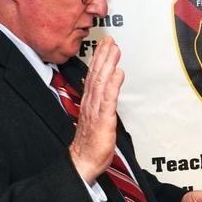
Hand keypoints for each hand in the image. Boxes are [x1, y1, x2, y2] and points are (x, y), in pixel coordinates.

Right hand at [69, 38, 123, 183]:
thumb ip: (100, 107)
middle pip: (96, 75)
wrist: (83, 162)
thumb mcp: (96, 121)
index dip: (99, 60)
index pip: (94, 77)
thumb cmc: (89, 145)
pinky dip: (113, 84)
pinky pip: (108, 99)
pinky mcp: (103, 119)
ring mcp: (96, 110)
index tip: (105, 46)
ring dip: (108, 64)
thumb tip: (106, 95)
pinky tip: (118, 72)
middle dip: (103, 56)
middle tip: (110, 40)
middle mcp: (91, 104)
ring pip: (101, 82)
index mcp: (89, 103)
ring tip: (114, 49)